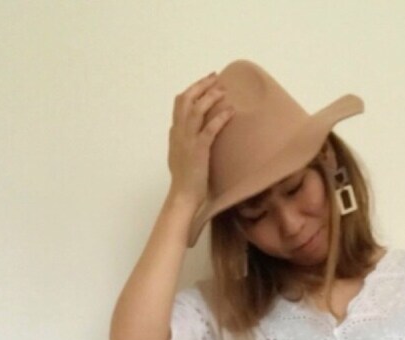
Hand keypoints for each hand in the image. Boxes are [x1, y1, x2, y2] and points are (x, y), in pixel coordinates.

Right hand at [167, 73, 234, 207]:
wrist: (183, 196)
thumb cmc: (185, 181)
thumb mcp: (179, 156)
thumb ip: (182, 142)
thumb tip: (187, 133)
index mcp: (174, 133)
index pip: (180, 103)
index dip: (193, 89)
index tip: (206, 82)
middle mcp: (178, 133)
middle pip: (186, 99)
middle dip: (201, 86)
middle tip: (216, 78)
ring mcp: (187, 141)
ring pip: (196, 109)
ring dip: (211, 97)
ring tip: (224, 91)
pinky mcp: (198, 150)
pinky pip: (209, 128)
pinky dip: (220, 117)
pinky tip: (230, 111)